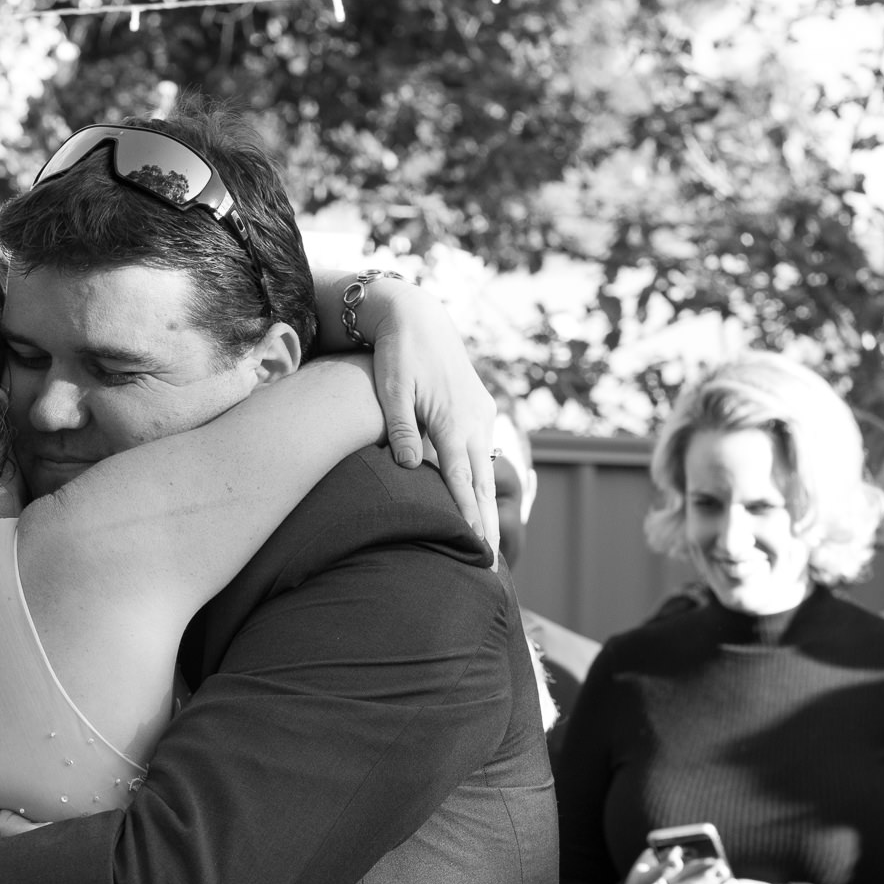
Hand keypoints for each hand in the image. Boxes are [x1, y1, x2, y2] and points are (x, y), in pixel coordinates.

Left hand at [363, 282, 498, 553]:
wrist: (417, 316)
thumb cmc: (396, 352)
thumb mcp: (391, 386)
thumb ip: (400, 428)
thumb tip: (409, 466)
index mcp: (454, 420)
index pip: (461, 481)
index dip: (468, 518)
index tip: (476, 549)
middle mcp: (475, 421)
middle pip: (481, 485)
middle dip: (486, 525)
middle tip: (492, 567)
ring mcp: (481, 416)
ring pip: (485, 472)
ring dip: (486, 508)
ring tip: (488, 546)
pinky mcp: (478, 411)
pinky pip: (482, 455)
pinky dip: (481, 483)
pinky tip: (479, 504)